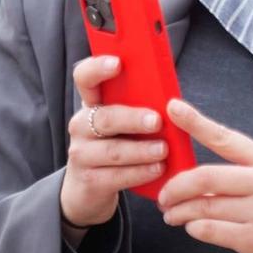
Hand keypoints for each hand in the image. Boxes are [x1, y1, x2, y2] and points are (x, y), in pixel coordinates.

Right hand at [60, 55, 169, 230]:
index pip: (85, 77)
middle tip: (156, 121)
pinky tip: (157, 169)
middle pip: (105, 117)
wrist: (89, 188)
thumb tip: (171, 99)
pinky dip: (140, 172)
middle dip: (132, 118)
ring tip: (163, 150)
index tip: (117, 63)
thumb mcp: (124, 123)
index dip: (98, 68)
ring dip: (141, 150)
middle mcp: (81, 125)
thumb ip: (139, 107)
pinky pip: (116, 176)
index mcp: (92, 104)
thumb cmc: (116, 146)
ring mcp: (82, 153)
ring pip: (112, 150)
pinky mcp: (89, 180)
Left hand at [157, 99, 252, 252]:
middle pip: (204, 176)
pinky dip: (194, 228)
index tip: (172, 108)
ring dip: (179, 212)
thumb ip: (237, 170)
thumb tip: (189, 170)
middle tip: (164, 197)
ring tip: (172, 215)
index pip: (224, 137)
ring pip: (203, 206)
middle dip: (175, 187)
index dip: (195, 122)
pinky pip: (209, 229)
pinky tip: (193, 227)